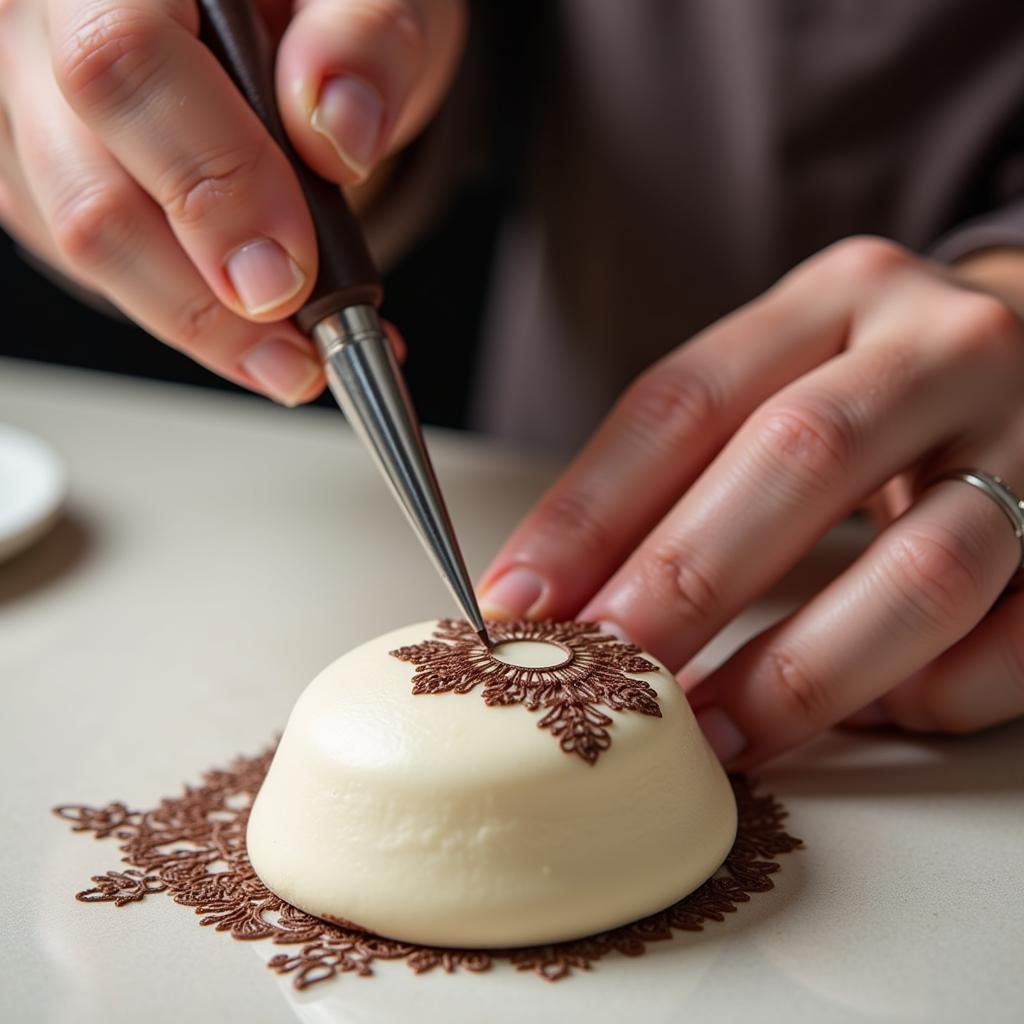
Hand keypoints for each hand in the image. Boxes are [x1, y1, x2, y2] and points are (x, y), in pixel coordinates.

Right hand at [0, 0, 462, 401]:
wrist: (283, 28)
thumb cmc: (316, 5)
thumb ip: (363, 43)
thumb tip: (339, 128)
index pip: (123, 62)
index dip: (212, 183)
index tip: (293, 269)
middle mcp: (41, 24)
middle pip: (92, 189)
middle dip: (209, 297)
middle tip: (305, 348)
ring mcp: (27, 107)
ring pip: (87, 248)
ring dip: (206, 326)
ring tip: (300, 356)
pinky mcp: (38, 173)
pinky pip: (101, 268)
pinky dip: (192, 315)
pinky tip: (261, 330)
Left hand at [479, 237, 1023, 767]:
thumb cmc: (877, 380)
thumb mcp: (784, 376)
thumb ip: (688, 467)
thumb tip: (568, 597)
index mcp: (834, 297)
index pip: (684, 399)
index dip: (591, 509)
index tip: (521, 600)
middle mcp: (939, 348)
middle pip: (797, 459)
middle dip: (687, 583)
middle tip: (607, 672)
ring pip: (923, 567)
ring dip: (805, 669)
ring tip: (718, 735)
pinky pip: (1018, 635)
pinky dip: (934, 692)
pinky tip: (873, 714)